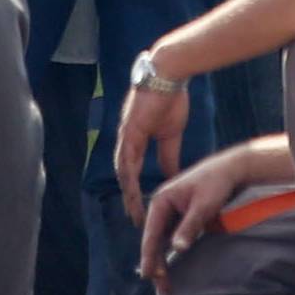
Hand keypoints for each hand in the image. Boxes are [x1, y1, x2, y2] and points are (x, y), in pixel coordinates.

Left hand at [115, 78, 189, 224]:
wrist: (168, 76)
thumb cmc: (170, 101)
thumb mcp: (170, 135)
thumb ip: (168, 155)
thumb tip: (171, 176)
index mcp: (136, 140)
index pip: (133, 171)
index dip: (135, 191)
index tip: (141, 209)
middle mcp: (127, 139)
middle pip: (124, 174)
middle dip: (129, 197)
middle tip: (134, 218)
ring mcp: (126, 133)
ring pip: (123, 168)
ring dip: (127, 190)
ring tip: (133, 209)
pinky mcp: (129, 128)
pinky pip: (126, 154)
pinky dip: (127, 172)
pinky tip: (130, 187)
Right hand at [137, 148, 245, 288]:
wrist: (230, 169)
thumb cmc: (214, 184)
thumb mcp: (203, 206)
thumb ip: (189, 227)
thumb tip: (177, 249)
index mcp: (160, 200)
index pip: (151, 233)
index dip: (149, 255)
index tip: (148, 275)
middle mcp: (161, 206)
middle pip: (154, 239)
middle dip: (156, 263)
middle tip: (162, 288)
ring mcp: (171, 211)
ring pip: (162, 240)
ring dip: (163, 261)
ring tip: (166, 285)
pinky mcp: (181, 216)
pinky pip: (171, 237)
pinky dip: (171, 252)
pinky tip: (173, 266)